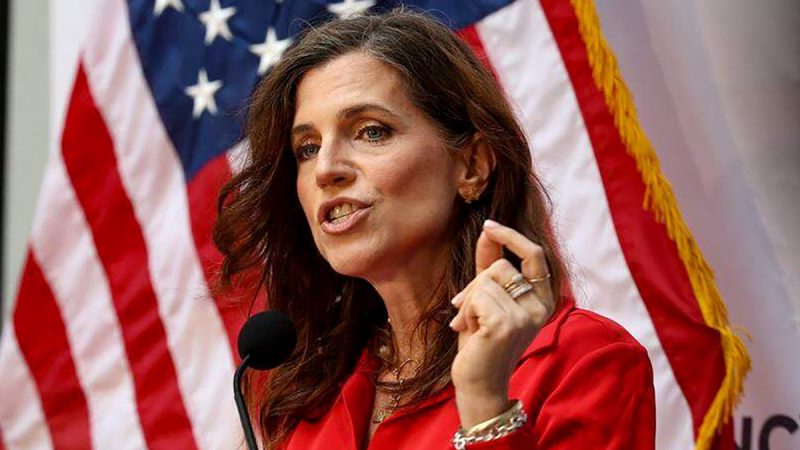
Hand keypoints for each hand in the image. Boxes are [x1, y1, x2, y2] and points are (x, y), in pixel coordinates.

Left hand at [449, 220, 554, 427]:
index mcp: (542, 300)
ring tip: (468, 324)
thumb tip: (488, 230)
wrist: (478, 383)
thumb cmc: (482, 342)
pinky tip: (466, 330)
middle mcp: (541, 307)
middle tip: (464, 307)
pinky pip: (479, 295)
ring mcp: (526, 316)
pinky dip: (465, 311)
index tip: (489, 225)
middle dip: (475, 283)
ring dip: (468, 300)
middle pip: (502, 266)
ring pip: (487, 280)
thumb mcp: (487, 298)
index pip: (535, 255)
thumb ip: (490, 265)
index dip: (512, 237)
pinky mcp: (507, 325)